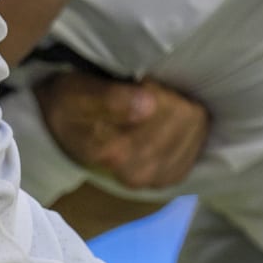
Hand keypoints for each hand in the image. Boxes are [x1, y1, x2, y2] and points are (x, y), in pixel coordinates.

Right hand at [38, 69, 209, 190]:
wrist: (64, 130)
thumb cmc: (71, 105)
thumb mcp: (78, 94)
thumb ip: (111, 100)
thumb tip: (147, 105)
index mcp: (116, 153)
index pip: (168, 108)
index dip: (156, 86)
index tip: (134, 83)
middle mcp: (138, 174)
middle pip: (185, 117)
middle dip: (169, 98)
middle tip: (142, 94)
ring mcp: (157, 178)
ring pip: (195, 127)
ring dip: (178, 110)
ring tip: (151, 108)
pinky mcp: (172, 176)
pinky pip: (198, 140)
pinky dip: (187, 127)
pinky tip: (165, 123)